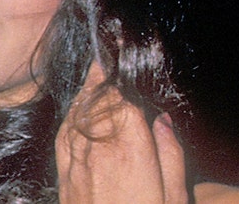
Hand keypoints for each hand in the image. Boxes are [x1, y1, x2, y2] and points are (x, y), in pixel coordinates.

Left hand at [56, 63, 187, 203]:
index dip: (119, 71)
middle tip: (107, 55)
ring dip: (87, 91)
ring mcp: (77, 161)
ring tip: (95, 73)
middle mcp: (98, 148)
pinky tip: (78, 109)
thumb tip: (162, 120)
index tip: (121, 48)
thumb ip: (170, 155)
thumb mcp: (174, 197)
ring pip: (79, 113)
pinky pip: (65, 133)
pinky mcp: (64, 174)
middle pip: (97, 100)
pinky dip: (73, 114)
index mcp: (130, 149)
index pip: (120, 96)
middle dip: (103, 76)